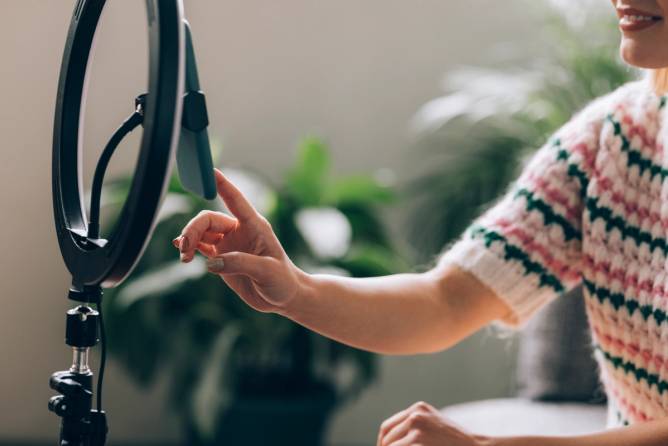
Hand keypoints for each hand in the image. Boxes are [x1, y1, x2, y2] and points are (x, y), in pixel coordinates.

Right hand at [173, 169, 306, 313]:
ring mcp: (229, 244)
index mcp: (254, 226)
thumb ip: (240, 264)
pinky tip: (181, 251)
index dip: (222, 184)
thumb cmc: (282, 280)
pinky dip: (189, 247)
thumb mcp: (267, 271)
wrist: (284, 297)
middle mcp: (239, 230)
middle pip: (208, 219)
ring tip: (185, 258)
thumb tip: (211, 263)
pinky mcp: (222, 258)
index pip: (235, 200)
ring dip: (188, 241)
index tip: (210, 171)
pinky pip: (200, 247)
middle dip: (192, 229)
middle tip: (185, 247)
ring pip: (201, 232)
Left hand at [377, 401, 490, 445]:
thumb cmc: (454, 442)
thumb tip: (387, 440)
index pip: (387, 427)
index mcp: (418, 408)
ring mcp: (417, 427)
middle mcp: (415, 414)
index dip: (382, 442)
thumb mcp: (433, 426)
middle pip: (387, 438)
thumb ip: (413, 427)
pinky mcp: (418, 440)